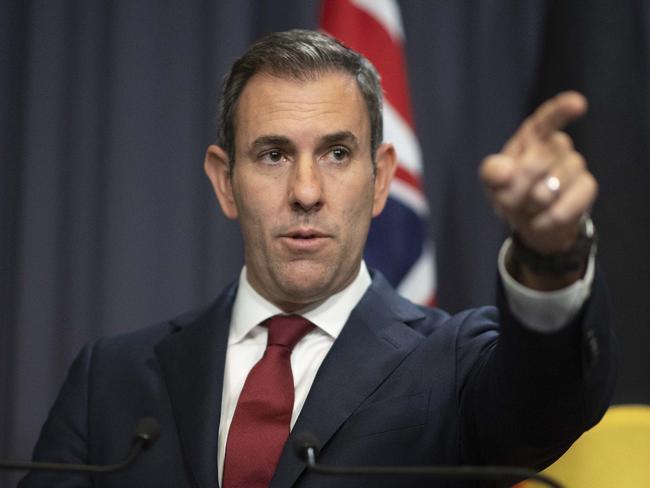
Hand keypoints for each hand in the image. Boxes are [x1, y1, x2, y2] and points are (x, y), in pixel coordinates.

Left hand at [480, 91, 597, 254]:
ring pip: (549, 189)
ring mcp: (576, 165)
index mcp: (533, 136)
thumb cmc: (509, 191)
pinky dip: (546, 220)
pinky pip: (564, 208)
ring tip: (529, 206)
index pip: (547, 119)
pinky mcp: (588, 187)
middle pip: (535, 165)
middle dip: (515, 189)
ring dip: (530, 206)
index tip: (578, 104)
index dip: (562, 110)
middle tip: (509, 199)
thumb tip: (506, 171)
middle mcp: (558, 145)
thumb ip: (492, 172)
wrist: (530, 220)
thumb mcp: (492, 181)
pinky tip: (542, 219)